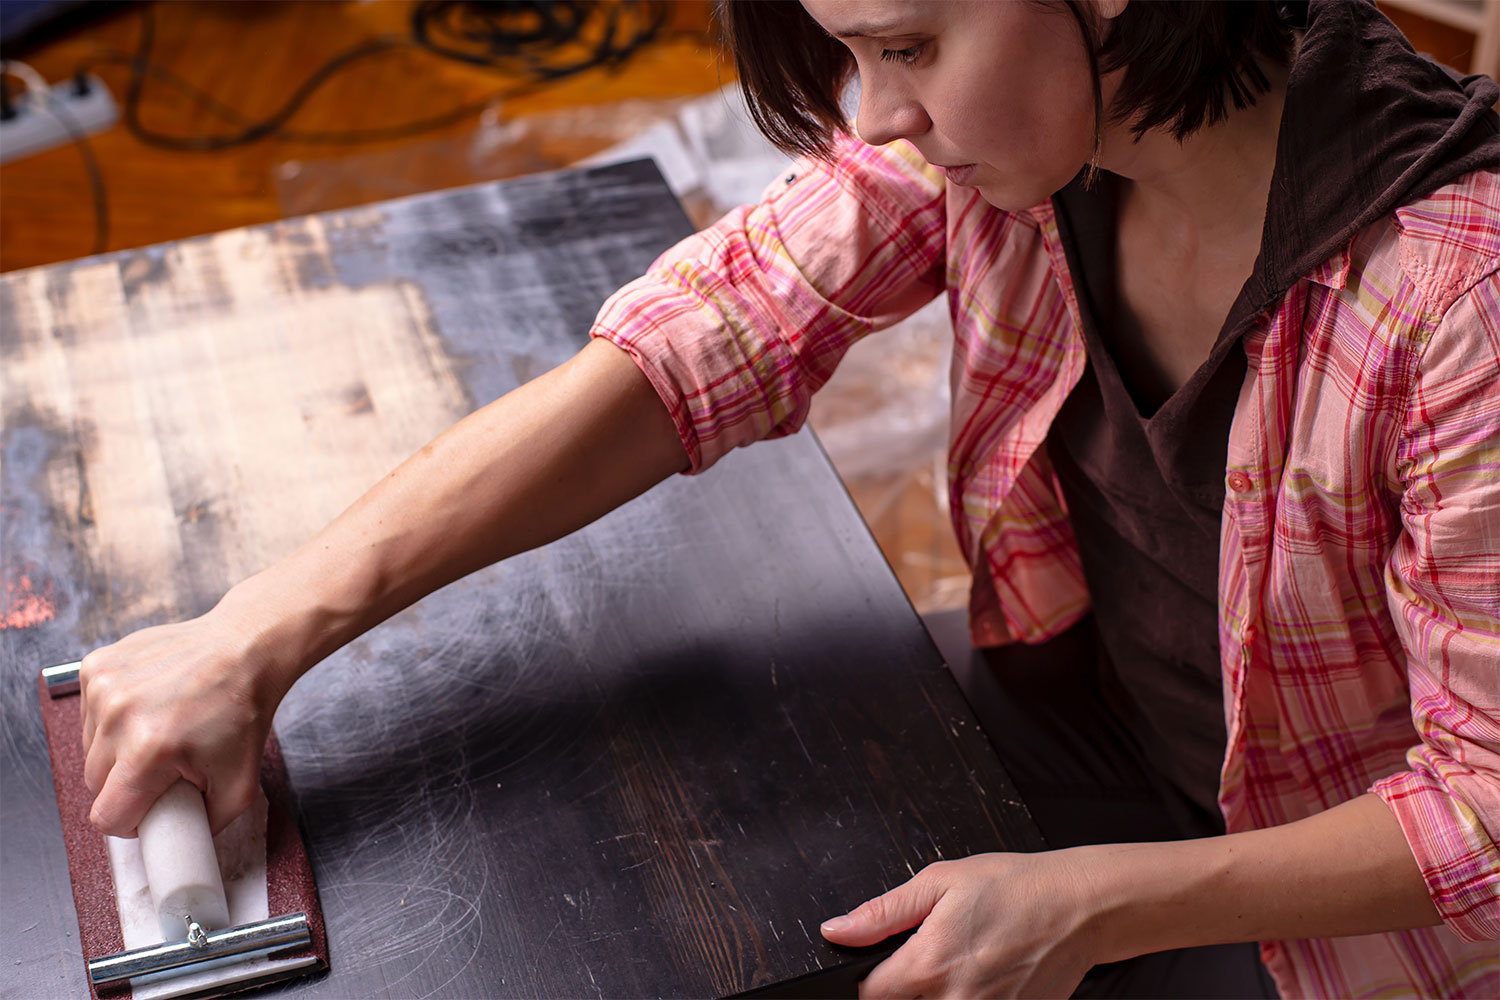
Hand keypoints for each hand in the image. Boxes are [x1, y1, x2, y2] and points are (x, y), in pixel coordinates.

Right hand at [80, 590, 287, 837]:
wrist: (245, 648)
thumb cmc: (244, 710)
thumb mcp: (240, 786)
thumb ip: (206, 826)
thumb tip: (182, 847)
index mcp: (150, 751)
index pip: (106, 817)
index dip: (130, 822)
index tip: (150, 809)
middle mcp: (119, 718)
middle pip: (95, 784)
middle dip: (126, 785)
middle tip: (163, 768)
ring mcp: (103, 688)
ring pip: (89, 749)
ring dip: (117, 750)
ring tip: (159, 731)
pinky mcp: (97, 667)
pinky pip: (89, 715)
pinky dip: (111, 718)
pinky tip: (148, 706)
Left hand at [821, 852, 1101, 997]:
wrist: (1079, 906)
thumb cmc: (1014, 888)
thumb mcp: (939, 882)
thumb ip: (882, 913)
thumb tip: (837, 930)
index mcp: (929, 965)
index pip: (869, 996)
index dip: (867, 982)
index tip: (882, 969)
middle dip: (906, 991)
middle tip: (930, 963)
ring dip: (938, 997)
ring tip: (960, 968)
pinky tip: (983, 979)